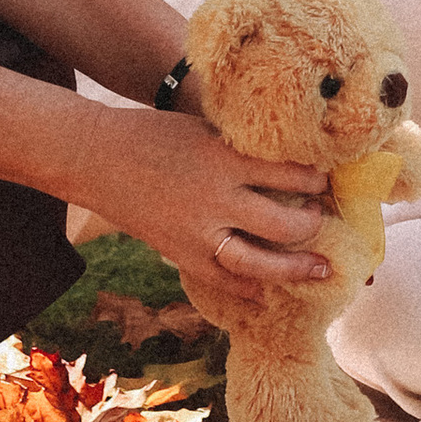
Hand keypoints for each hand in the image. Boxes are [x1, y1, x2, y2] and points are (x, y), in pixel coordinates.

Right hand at [122, 110, 330, 299]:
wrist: (95, 158)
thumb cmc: (152, 134)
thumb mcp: (204, 128)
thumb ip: (241, 149)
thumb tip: (285, 159)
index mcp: (225, 160)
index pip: (290, 175)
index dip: (315, 181)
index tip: (325, 181)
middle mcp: (217, 200)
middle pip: (284, 225)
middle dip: (312, 224)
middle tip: (320, 218)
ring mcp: (198, 234)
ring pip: (260, 264)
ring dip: (295, 268)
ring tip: (320, 268)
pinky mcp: (180, 254)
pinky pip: (223, 281)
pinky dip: (248, 290)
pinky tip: (267, 293)